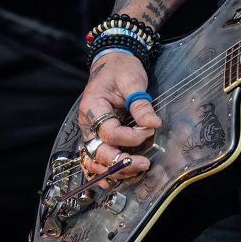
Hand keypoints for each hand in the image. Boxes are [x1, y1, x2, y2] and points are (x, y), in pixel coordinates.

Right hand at [77, 50, 162, 178]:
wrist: (113, 62)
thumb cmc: (121, 69)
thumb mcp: (132, 81)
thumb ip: (140, 104)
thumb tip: (153, 124)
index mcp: (92, 107)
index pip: (109, 132)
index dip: (131, 137)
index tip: (149, 130)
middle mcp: (87, 123)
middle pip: (98, 152)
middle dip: (121, 161)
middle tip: (143, 164)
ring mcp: (90, 132)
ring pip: (94, 160)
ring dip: (113, 170)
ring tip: (135, 171)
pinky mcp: (97, 136)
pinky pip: (94, 159)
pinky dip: (103, 171)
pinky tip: (116, 178)